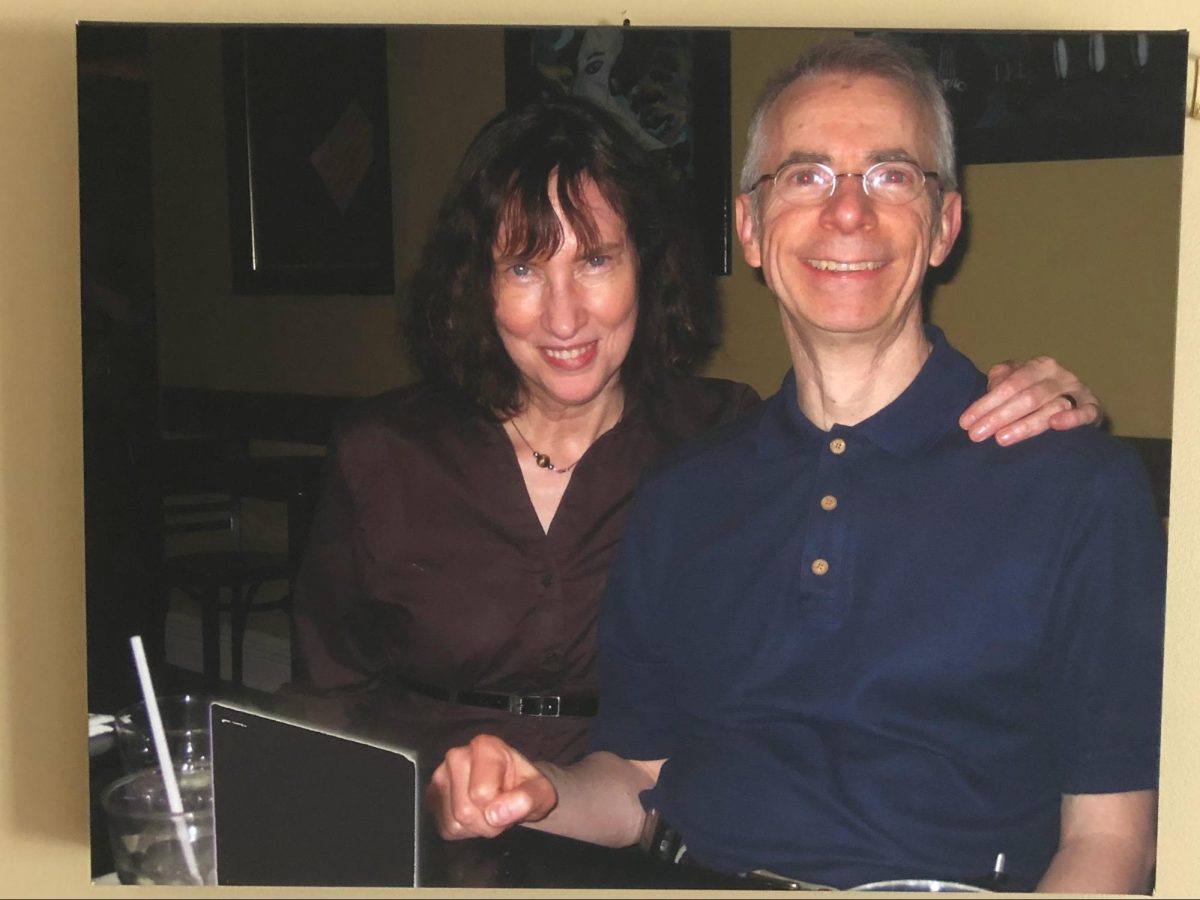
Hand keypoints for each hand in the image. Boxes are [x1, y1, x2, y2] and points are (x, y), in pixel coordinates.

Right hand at [426, 734, 558, 839]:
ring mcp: (440, 776)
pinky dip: (463, 831)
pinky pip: (445, 828)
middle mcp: (457, 756)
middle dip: (488, 823)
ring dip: (476, 828)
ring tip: (489, 812)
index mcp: (485, 747)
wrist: (513, 788)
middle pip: (465, 811)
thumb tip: (497, 813)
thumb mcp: (541, 792)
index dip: (500, 808)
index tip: (510, 800)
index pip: (481, 793)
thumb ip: (527, 798)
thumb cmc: (525, 786)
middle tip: (500, 811)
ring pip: (454, 822)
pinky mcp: (432, 795)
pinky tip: (475, 816)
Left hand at [959, 356, 1103, 446]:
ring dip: (1026, 424)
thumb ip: (1001, 379)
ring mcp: (1078, 391)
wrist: (1075, 402)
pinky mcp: (1094, 408)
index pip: (1009, 384)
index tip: (965, 422)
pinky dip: (1072, 418)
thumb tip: (991, 387)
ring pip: (1051, 407)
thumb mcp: (1015, 382)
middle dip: (998, 417)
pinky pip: (1086, 413)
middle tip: (976, 435)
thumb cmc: (1035, 393)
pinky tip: (1055, 425)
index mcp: (1039, 366)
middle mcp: (1060, 376)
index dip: (985, 403)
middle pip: (1027, 397)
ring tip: (1001, 439)